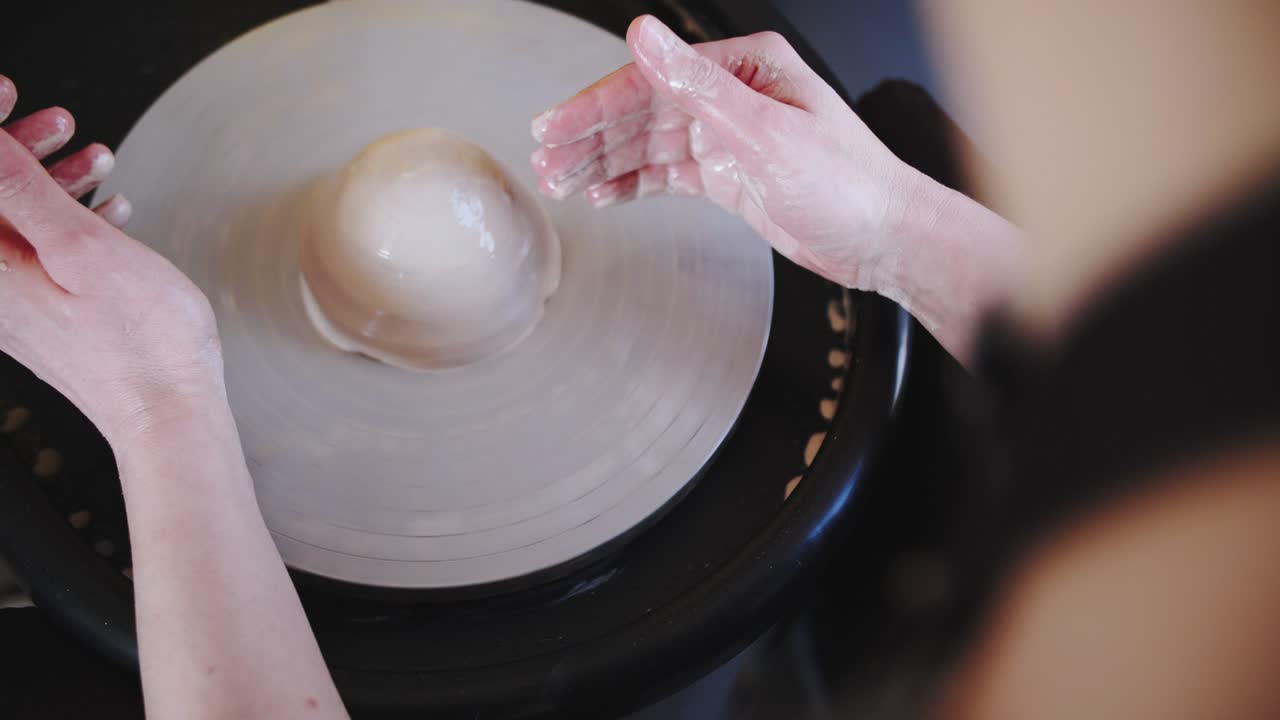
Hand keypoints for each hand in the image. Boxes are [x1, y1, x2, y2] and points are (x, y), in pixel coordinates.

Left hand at [0, 74, 223, 446]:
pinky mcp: (39, 315)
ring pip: (15, 222)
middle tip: (62, 125)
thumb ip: (22, 189)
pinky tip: (106, 211)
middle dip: (20, 150)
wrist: (168, 412)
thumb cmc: (140, 344)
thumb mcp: (82, 248)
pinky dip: (65, 220)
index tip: (10, 95)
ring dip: (51, 182)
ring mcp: (10, 304)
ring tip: (97, 160)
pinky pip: (35, 252)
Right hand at [529, 15, 916, 293]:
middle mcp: (733, 96)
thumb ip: (697, 87)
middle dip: (590, 136)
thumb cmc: (847, 183)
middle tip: (544, 156)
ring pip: (650, 144)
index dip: (595, 105)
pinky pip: (669, 174)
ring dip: (604, 161)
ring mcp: (730, 136)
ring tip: (560, 179)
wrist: (884, 240)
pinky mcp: (730, 175)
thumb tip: (644, 35)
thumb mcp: (766, 132)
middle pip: (642, 111)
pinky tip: (603, 193)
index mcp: (745, 68)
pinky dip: (634, 184)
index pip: (651, 81)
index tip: (553, 124)